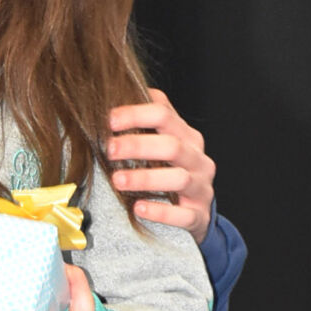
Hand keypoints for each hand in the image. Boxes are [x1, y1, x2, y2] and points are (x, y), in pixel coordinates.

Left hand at [104, 89, 215, 242]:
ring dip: (145, 178)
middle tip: (109, 150)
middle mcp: (198, 159)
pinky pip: (183, 214)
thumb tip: (115, 95)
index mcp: (187, 136)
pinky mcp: (199, 215)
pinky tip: (139, 207)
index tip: (109, 120)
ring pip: (178, 178)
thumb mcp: (164, 144)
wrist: (196, 210)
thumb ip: (146, 123)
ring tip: (117, 180)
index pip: (164, 115)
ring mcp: (201, 188)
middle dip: (137, 146)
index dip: (136, 114)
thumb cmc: (171, 171)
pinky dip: (160, 211)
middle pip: (172, 146)